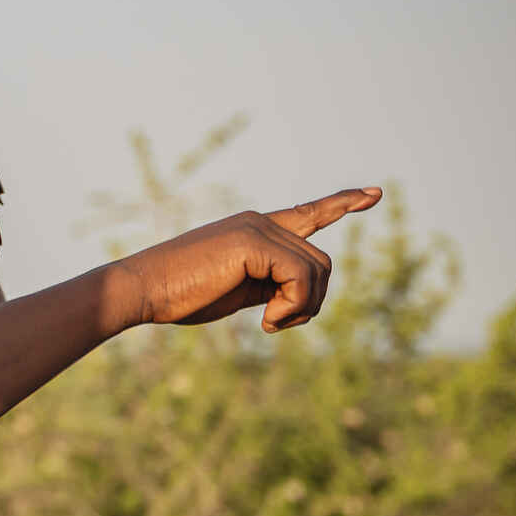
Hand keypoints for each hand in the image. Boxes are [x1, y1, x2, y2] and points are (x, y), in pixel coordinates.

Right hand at [117, 187, 382, 331]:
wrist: (141, 289)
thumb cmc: (179, 295)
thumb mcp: (235, 291)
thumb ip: (270, 285)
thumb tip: (303, 296)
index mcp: (253, 229)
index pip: (308, 213)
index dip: (342, 203)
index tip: (374, 193)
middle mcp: (259, 221)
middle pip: (320, 262)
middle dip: (310, 301)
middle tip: (277, 322)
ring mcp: (257, 229)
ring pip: (316, 270)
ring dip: (302, 306)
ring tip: (269, 322)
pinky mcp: (253, 243)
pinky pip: (301, 278)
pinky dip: (293, 306)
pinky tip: (265, 321)